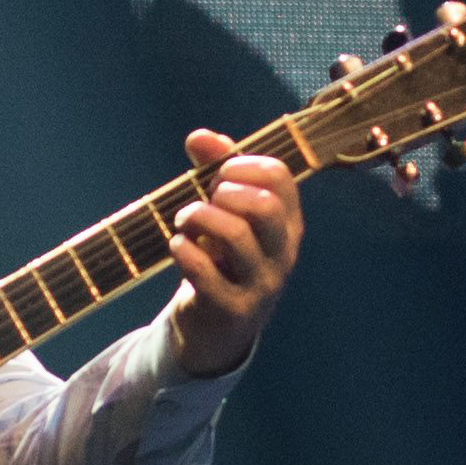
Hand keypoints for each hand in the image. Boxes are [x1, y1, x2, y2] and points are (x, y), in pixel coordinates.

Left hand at [160, 130, 307, 377]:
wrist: (216, 327)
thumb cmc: (222, 258)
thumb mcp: (225, 212)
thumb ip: (215, 168)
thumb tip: (199, 137)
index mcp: (287, 223)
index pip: (278, 175)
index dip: (240, 164)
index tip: (217, 176)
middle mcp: (282, 253)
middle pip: (263, 205)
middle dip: (224, 193)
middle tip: (204, 202)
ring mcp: (261, 284)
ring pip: (235, 235)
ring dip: (198, 217)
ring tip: (183, 222)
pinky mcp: (232, 309)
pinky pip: (205, 271)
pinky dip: (183, 250)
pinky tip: (178, 246)